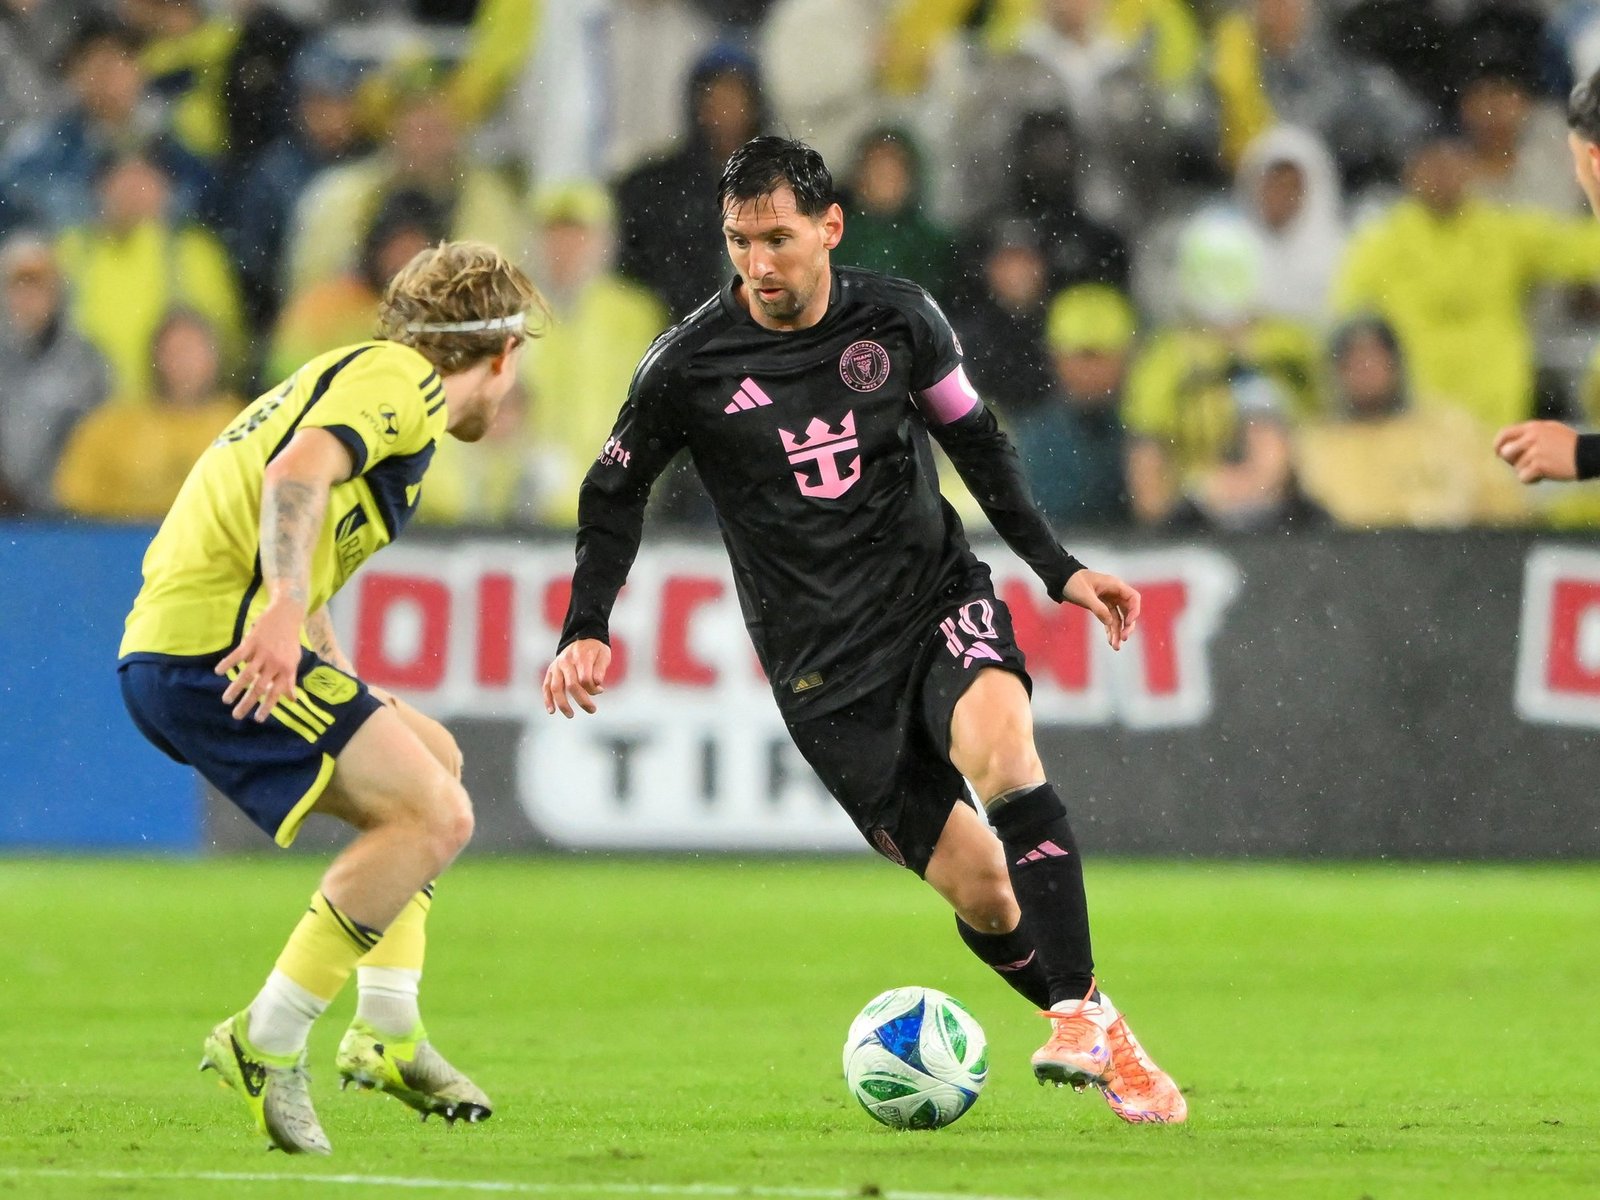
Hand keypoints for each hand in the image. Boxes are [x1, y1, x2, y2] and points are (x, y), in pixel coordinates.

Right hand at [216, 599, 304, 720]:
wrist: (286, 615)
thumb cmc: (289, 641)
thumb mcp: (294, 660)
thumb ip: (290, 680)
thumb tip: (292, 699)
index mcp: (286, 669)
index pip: (276, 692)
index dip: (267, 707)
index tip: (257, 719)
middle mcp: (275, 663)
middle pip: (260, 687)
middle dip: (248, 703)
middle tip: (237, 716)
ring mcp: (262, 653)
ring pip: (247, 674)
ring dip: (235, 688)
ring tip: (226, 700)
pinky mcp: (252, 642)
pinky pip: (237, 655)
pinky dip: (227, 663)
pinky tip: (218, 672)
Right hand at [543, 638, 611, 717]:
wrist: (582, 636)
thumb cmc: (595, 649)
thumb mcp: (603, 654)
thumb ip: (600, 669)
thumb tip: (598, 684)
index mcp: (581, 657)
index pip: (585, 679)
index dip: (593, 689)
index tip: (600, 690)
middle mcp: (566, 661)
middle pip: (572, 685)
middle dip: (582, 700)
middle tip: (592, 710)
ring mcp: (556, 667)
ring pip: (556, 688)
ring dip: (563, 704)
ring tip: (570, 715)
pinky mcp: (550, 671)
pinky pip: (546, 686)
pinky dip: (547, 699)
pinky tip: (551, 711)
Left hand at [1064, 569, 1139, 650]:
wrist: (1061, 579)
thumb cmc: (1073, 582)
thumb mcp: (1084, 595)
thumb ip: (1098, 608)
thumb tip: (1110, 622)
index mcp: (1114, 585)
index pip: (1133, 598)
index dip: (1134, 611)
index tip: (1128, 623)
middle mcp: (1115, 593)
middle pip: (1128, 611)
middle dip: (1127, 626)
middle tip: (1123, 639)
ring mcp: (1109, 600)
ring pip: (1119, 618)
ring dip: (1118, 632)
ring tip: (1116, 647)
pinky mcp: (1102, 606)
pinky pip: (1110, 620)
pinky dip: (1110, 630)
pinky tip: (1110, 641)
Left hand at [1494, 420, 1577, 482]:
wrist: (1587, 455)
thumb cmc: (1570, 445)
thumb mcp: (1551, 430)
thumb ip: (1531, 433)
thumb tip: (1509, 442)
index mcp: (1533, 427)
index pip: (1505, 433)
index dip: (1497, 444)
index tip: (1497, 453)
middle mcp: (1531, 437)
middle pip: (1505, 452)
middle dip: (1512, 461)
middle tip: (1525, 464)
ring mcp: (1535, 451)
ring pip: (1517, 468)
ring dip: (1527, 472)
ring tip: (1543, 469)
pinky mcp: (1539, 465)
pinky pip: (1523, 477)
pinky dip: (1531, 480)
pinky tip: (1542, 477)